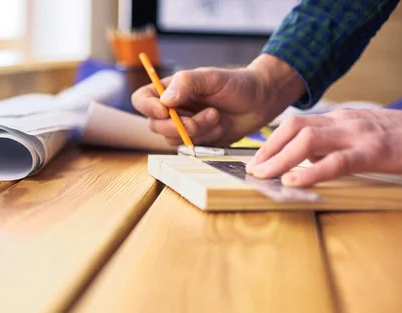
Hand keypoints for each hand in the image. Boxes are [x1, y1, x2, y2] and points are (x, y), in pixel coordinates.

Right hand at [131, 54, 305, 146]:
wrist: (260, 102)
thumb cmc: (237, 84)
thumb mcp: (212, 77)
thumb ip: (186, 83)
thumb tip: (165, 100)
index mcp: (170, 90)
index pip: (142, 99)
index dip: (148, 107)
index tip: (165, 110)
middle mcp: (172, 109)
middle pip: (155, 125)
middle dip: (181, 125)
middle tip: (209, 114)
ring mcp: (183, 126)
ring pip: (174, 139)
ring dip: (198, 130)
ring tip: (217, 116)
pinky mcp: (196, 141)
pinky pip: (190, 147)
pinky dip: (207, 138)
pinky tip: (220, 125)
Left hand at [246, 109, 401, 186]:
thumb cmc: (398, 138)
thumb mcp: (359, 134)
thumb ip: (331, 143)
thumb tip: (303, 160)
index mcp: (338, 119)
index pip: (294, 124)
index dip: (271, 141)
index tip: (255, 159)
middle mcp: (343, 122)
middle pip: (294, 128)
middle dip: (269, 149)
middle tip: (252, 169)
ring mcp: (357, 135)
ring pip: (309, 140)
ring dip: (280, 159)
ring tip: (264, 175)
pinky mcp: (373, 152)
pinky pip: (336, 161)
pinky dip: (311, 172)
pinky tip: (293, 181)